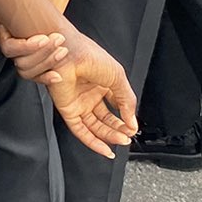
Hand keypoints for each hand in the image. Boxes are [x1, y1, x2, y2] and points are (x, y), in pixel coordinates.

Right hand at [0, 0, 73, 79]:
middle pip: (22, 62)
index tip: (43, 38)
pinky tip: (58, 75)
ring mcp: (28, 48)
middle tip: (59, 41)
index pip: (9, 49)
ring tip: (63, 50)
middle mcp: (14, 40)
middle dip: (42, 55)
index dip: (26, 47)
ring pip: (31, 69)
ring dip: (48, 63)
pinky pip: (40, 72)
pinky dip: (48, 75)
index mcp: (4, 29)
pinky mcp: (41, 52)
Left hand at [40, 29, 137, 158]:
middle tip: (128, 136)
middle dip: (119, 129)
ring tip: (123, 140)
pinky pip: (80, 131)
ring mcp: (79, 102)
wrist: (68, 52)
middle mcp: (89, 93)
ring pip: (95, 127)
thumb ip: (127, 101)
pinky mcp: (68, 110)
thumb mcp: (118, 78)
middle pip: (106, 119)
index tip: (133, 126)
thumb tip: (133, 122)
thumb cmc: (89, 55)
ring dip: (110, 136)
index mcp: (102, 83)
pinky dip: (93, 142)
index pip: (116, 105)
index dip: (126, 116)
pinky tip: (106, 149)